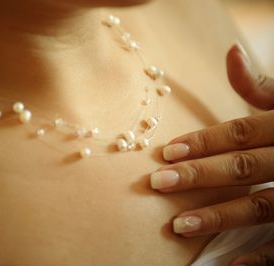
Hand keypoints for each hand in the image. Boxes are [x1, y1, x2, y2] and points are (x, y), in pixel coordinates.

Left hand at [150, 42, 273, 264]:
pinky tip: (229, 264)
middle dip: (200, 176)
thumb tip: (230, 52)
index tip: (166, 152)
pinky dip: (261, 258)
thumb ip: (261, 86)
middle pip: (244, 167)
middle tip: (158, 183)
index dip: (202, 142)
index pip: (241, 133)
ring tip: (179, 225)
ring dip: (220, 217)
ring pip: (263, 207)